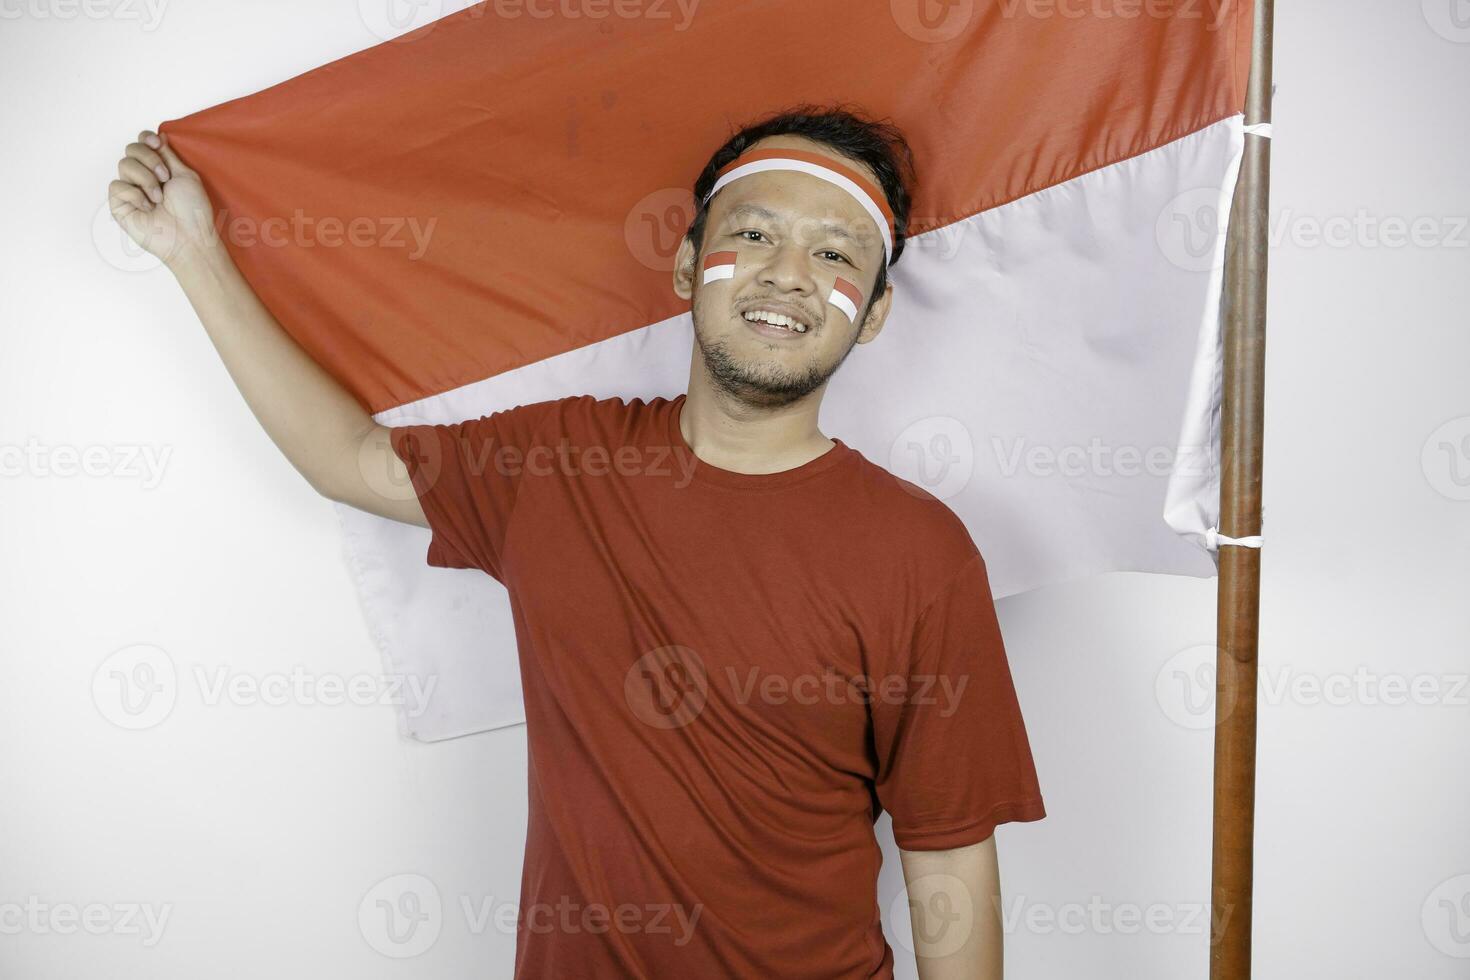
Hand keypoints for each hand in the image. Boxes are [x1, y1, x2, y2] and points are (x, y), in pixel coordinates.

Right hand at [108, 129, 217, 268]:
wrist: (188, 237)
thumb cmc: (192, 211)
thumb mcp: (185, 175)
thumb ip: (169, 155)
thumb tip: (161, 135)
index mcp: (159, 169)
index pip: (142, 143)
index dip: (146, 138)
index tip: (157, 144)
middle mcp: (142, 177)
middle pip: (131, 149)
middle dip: (150, 160)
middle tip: (165, 178)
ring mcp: (130, 190)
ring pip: (124, 164)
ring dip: (146, 179)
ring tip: (159, 198)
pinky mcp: (119, 205)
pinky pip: (117, 185)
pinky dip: (135, 194)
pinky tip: (147, 208)